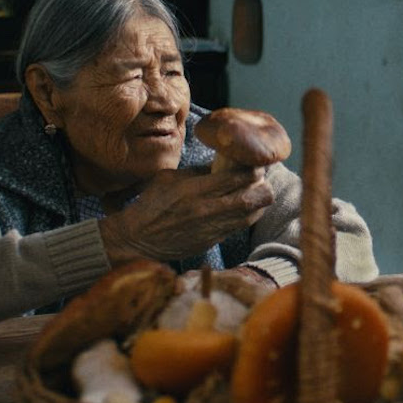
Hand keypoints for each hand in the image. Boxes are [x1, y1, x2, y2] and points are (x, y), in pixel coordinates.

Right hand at [99, 166, 272, 264]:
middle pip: (253, 197)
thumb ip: (198, 171)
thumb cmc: (152, 203)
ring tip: (257, 191)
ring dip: (260, 201)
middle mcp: (206, 209)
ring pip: (252, 214)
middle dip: (264, 185)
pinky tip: (247, 206)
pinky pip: (241, 226)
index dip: (253, 168)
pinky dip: (249, 214)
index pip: (237, 177)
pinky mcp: (213, 240)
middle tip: (261, 178)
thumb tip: (224, 163)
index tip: (254, 162)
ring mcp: (212, 227)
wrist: (139, 238)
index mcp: (194, 189)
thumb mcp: (169, 177)